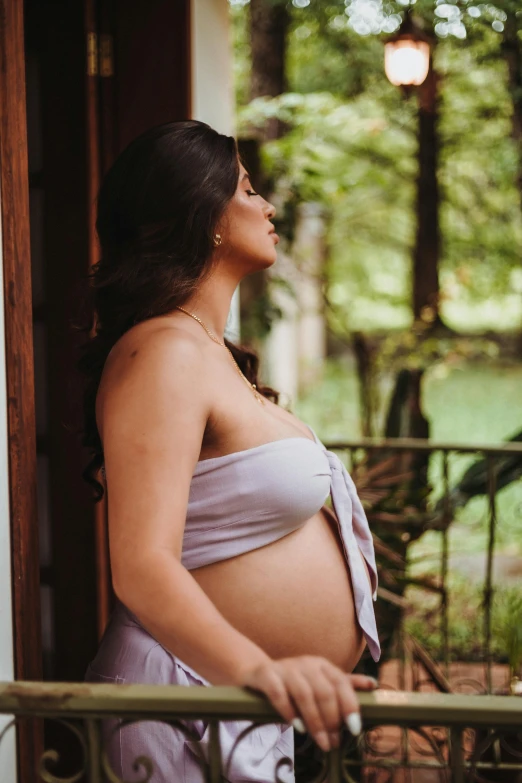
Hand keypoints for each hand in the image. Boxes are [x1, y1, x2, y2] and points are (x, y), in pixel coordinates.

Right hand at [239, 655, 377, 751]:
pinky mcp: (266, 675)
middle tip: (334, 742)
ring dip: (314, 721)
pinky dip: (289, 711)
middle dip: (331, 720)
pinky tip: (297, 727)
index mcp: (322, 665)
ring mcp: (285, 668)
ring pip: (303, 694)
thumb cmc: (295, 681)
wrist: (259, 672)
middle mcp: (305, 663)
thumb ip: (345, 684)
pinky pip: (278, 693)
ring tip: (320, 741)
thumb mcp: (320, 680)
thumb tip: (373, 684)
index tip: (354, 729)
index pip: (340, 682)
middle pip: (323, 691)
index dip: (349, 705)